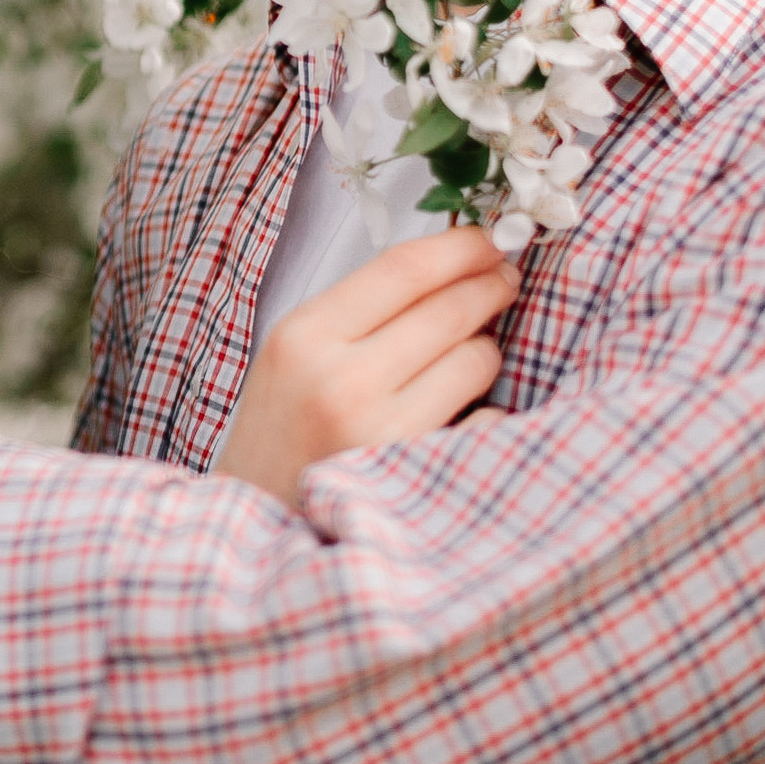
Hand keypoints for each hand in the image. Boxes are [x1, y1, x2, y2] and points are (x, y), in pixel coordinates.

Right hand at [214, 226, 518, 510]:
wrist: (258, 524)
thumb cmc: (279, 433)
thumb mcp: (293, 354)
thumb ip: (358, 312)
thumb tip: (450, 265)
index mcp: (303, 336)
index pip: (402, 269)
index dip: (459, 247)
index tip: (489, 239)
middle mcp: (342, 380)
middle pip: (448, 309)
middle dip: (490, 286)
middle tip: (505, 281)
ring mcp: (382, 432)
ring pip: (476, 361)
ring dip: (483, 350)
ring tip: (464, 358)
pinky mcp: (417, 477)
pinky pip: (487, 421)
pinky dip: (486, 413)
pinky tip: (461, 417)